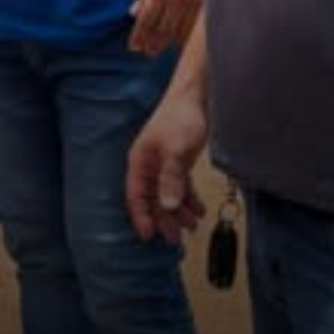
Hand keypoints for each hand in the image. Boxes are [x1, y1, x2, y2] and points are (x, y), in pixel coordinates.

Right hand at [125, 87, 208, 244]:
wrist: (196, 96)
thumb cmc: (180, 117)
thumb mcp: (175, 151)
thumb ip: (171, 179)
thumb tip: (168, 206)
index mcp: (140, 162)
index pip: (135, 196)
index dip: (140, 216)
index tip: (148, 235)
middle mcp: (149, 165)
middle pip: (153, 199)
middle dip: (164, 219)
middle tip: (175, 237)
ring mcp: (164, 163)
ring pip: (168, 194)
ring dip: (179, 211)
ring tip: (192, 225)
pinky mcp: (178, 160)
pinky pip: (180, 186)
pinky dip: (188, 198)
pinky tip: (198, 209)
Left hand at [129, 0, 210, 54]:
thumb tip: (133, 14)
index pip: (145, 18)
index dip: (138, 35)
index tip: (134, 47)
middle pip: (160, 29)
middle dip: (151, 43)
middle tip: (146, 53)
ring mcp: (191, 1)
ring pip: (177, 31)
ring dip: (166, 43)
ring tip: (158, 50)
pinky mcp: (205, 3)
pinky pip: (192, 27)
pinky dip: (183, 36)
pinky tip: (177, 42)